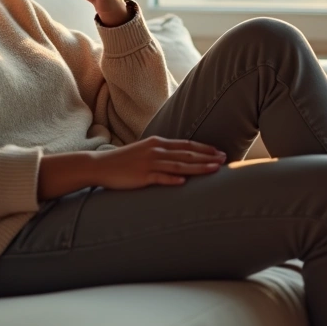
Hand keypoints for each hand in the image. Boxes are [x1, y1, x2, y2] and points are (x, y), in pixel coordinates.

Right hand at [93, 136, 226, 189]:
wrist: (101, 165)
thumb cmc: (125, 160)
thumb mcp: (146, 151)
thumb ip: (163, 153)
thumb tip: (181, 158)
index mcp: (158, 143)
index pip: (187, 145)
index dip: (205, 148)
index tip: (219, 152)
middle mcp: (156, 150)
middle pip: (187, 154)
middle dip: (208, 157)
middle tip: (225, 160)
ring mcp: (149, 163)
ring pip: (179, 165)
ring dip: (198, 167)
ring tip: (214, 170)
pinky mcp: (141, 176)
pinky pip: (159, 178)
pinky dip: (172, 179)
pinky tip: (184, 182)